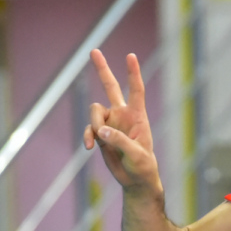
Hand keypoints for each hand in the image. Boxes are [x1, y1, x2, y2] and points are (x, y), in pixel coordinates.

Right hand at [84, 50, 161, 192]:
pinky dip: (87, 136)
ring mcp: (111, 123)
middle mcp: (123, 115)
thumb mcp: (136, 155)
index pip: (136, 90)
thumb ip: (119, 141)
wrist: (135, 180)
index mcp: (138, 116)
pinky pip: (90, 129)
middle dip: (102, 69)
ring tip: (98, 140)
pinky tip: (88, 147)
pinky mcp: (101, 134)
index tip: (130, 56)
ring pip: (94, 111)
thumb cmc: (143, 167)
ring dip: (94, 124)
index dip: (133, 73)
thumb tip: (101, 131)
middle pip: (111, 87)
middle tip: (93, 51)